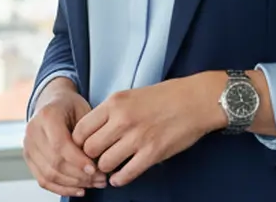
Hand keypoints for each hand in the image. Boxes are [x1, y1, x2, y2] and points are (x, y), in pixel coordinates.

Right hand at [24, 78, 106, 196]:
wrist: (53, 103)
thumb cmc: (72, 107)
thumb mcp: (84, 110)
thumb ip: (88, 132)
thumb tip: (97, 160)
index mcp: (47, 115)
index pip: (60, 144)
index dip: (77, 160)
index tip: (95, 169)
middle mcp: (33, 131)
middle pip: (54, 162)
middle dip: (79, 175)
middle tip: (101, 179)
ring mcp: (28, 146)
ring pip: (48, 174)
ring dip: (73, 184)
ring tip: (94, 184)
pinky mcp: (29, 158)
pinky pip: (43, 180)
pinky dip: (62, 188)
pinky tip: (79, 190)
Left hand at [71, 73, 226, 186]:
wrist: (197, 100)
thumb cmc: (167, 96)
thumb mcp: (131, 95)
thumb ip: (111, 112)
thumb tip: (94, 132)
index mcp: (115, 103)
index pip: (80, 129)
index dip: (78, 142)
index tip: (84, 147)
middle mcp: (122, 120)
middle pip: (89, 148)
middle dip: (90, 157)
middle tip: (96, 159)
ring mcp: (137, 137)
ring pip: (105, 163)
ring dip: (105, 169)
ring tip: (110, 167)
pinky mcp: (152, 153)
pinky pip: (126, 174)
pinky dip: (120, 179)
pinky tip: (121, 176)